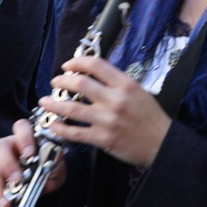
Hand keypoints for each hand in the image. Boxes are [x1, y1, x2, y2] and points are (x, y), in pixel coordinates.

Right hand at [0, 119, 67, 206]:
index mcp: (26, 137)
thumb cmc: (50, 163)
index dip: (24, 138)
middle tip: (17, 180)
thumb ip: (55, 164)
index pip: (21, 128)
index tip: (30, 153)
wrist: (49, 175)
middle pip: (1, 148)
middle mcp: (10, 148)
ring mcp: (0, 164)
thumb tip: (52, 167)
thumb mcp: (57, 163)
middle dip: (8, 165)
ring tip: (5, 204)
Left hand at [38, 56, 171, 167]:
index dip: (77, 62)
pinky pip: (76, 133)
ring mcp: (108, 120)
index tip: (67, 66)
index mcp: (125, 84)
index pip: (96, 65)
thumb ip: (117, 83)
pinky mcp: (103, 138)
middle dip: (62, 82)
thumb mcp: (139, 91)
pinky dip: (61, 129)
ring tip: (44, 102)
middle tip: (55, 82)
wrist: (162, 144)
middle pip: (80, 84)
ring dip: (54, 104)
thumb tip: (92, 76)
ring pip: (73, 109)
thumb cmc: (151, 117)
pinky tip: (53, 125)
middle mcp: (115, 100)